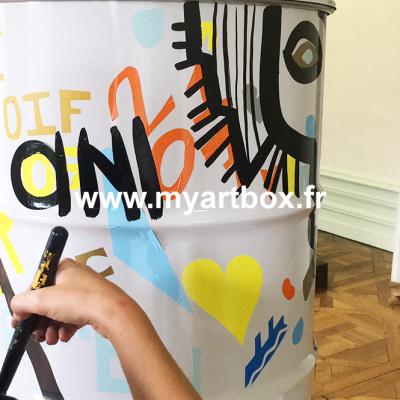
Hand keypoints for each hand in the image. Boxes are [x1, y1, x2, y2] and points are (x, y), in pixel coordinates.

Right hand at [11, 258, 135, 344]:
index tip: (21, 320)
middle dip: (40, 320)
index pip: (37, 284)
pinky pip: (73, 317)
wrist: (112, 313)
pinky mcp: (93, 305)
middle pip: (48, 300)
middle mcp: (74, 277)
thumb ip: (23, 302)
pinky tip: (65, 336)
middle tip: (37, 335)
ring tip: (51, 339)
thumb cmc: (80, 300)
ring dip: (51, 327)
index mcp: (63, 267)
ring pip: (60, 311)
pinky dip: (66, 328)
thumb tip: (17, 308)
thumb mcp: (43, 299)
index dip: (27, 304)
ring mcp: (85, 291)